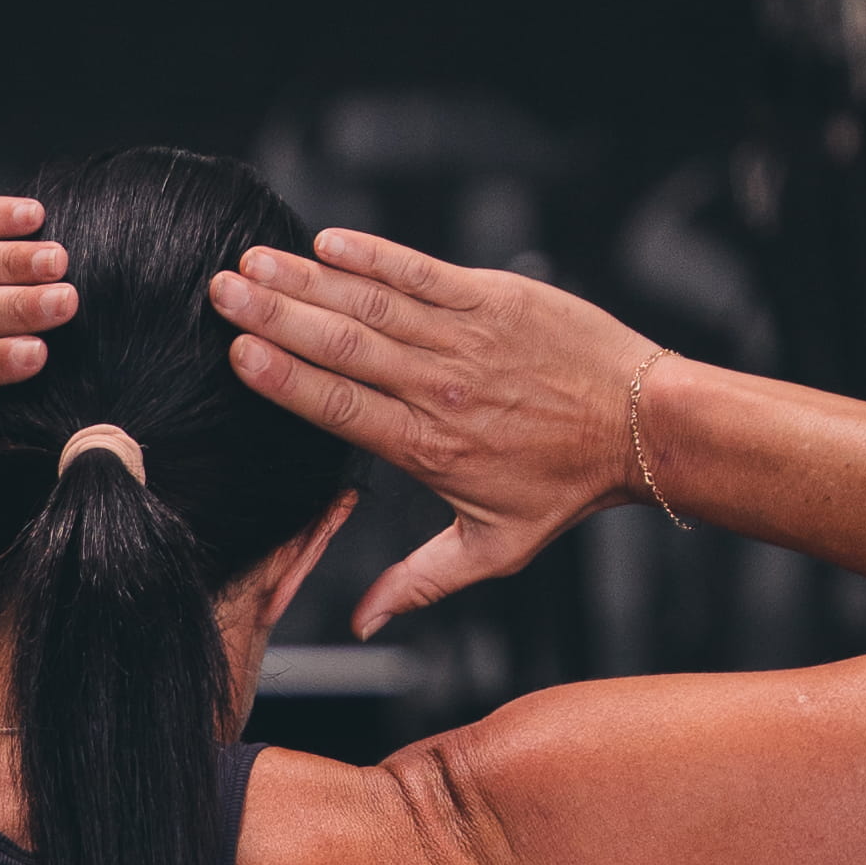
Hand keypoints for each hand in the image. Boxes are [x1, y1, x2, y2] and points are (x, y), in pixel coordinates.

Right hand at [211, 226, 660, 635]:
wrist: (644, 426)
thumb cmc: (567, 487)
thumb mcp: (493, 548)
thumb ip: (419, 582)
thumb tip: (363, 623)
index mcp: (427, 447)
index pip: (339, 408)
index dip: (284, 377)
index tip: (236, 353)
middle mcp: (439, 388)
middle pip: (342, 347)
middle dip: (275, 315)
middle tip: (221, 291)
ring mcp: (466, 337)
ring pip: (372, 303)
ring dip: (307, 280)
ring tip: (254, 263)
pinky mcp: (494, 297)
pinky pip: (422, 272)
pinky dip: (374, 254)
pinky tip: (328, 242)